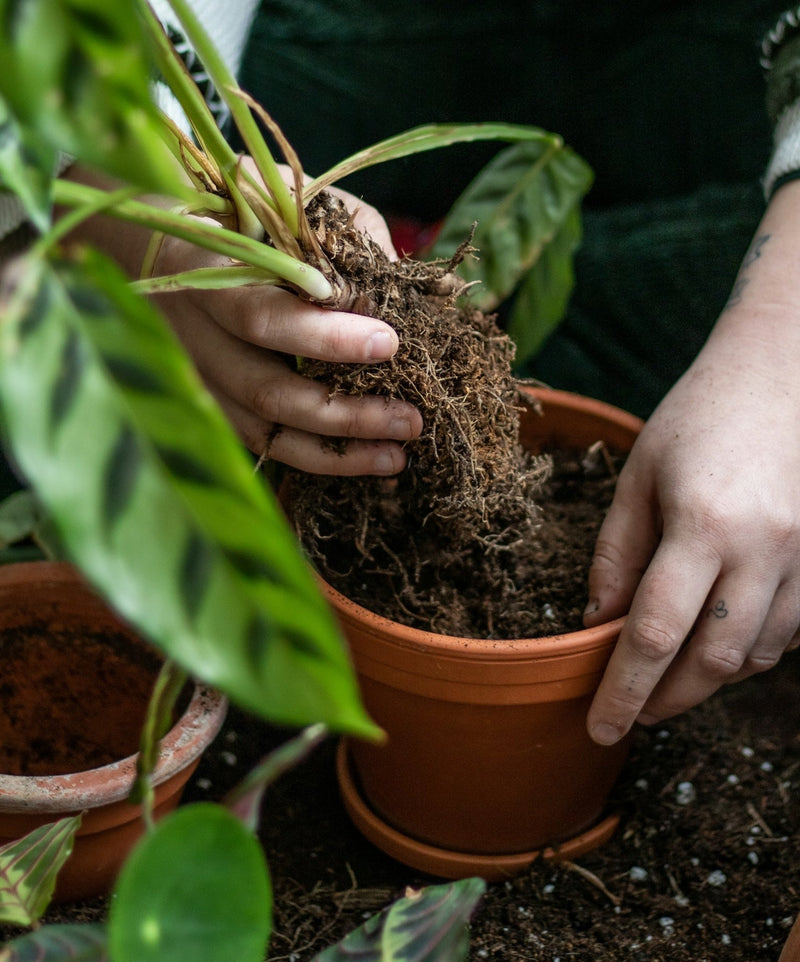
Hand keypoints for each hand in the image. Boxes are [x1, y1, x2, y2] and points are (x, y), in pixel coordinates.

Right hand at [152, 180, 420, 474]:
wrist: (156, 243)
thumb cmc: (240, 217)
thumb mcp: (289, 204)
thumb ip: (345, 241)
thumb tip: (410, 295)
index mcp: (206, 276)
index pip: (263, 317)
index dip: (325, 337)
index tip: (389, 343)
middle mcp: (194, 337)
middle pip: (266, 391)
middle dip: (344, 412)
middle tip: (409, 418)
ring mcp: (200, 379)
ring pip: (266, 432)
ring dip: (336, 452)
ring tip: (396, 457)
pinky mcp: (214, 406)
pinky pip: (264, 445)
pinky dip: (317, 459)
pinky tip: (365, 460)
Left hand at [584, 181, 799, 744]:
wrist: (783, 370)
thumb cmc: (700, 415)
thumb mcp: (639, 475)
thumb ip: (616, 554)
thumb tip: (596, 624)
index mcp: (704, 524)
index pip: (654, 633)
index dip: (624, 690)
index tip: (600, 727)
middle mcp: (765, 549)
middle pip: (712, 661)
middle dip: (666, 699)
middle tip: (632, 711)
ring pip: (756, 655)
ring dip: (708, 676)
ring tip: (669, 672)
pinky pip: (791, 632)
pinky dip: (751, 648)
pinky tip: (720, 635)